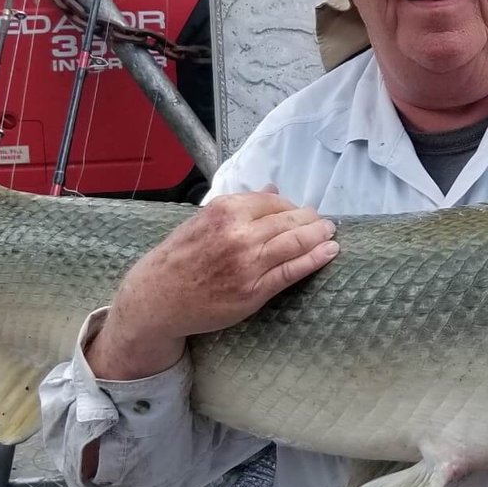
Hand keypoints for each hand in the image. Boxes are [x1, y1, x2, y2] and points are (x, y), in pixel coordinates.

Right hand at [89, 187, 337, 380]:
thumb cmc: (179, 258)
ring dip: (319, 236)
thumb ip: (241, 206)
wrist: (157, 298)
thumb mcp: (204, 221)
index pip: (273, 201)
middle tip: (324, 222)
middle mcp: (238, 234)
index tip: (302, 211)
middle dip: (312, 220)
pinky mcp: (254, 290)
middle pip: (289, 221)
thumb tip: (274, 188)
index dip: (292, 206)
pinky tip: (328, 252)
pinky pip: (292, 271)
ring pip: (295, 243)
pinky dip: (315, 259)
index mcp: (225, 211)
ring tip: (330, 234)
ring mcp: (248, 263)